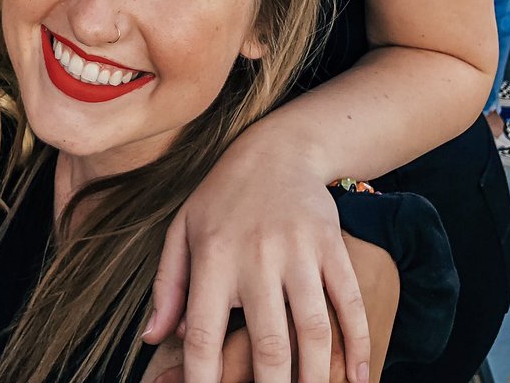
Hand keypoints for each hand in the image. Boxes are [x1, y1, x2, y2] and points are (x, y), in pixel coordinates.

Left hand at [144, 141, 368, 382]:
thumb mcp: (182, 229)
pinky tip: (357, 378)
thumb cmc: (222, 198)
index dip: (203, 377)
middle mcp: (255, 254)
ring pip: (312, 330)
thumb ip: (167, 285)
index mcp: (212, 255)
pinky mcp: (331, 245)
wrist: (277, 149)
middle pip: (267, 341)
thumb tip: (152, 338)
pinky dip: (357, 345)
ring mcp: (298, 250)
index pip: (203, 330)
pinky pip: (349, 303)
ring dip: (315, 377)